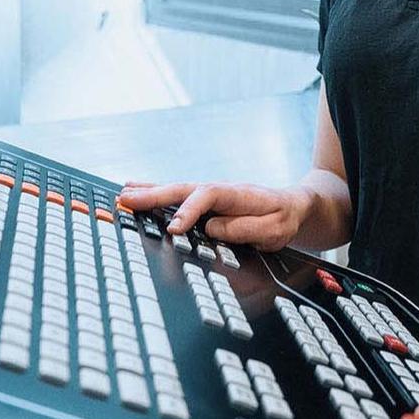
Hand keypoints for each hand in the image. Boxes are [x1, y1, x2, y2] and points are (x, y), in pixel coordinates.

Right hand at [114, 180, 312, 250]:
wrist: (295, 206)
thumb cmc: (285, 218)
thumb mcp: (275, 229)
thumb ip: (246, 229)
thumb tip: (212, 229)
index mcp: (238, 194)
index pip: (208, 197)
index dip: (189, 211)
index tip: (174, 229)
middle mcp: (220, 190)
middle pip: (183, 188)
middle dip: (155, 195)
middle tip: (127, 200)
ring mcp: (211, 194)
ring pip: (176, 190)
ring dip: (150, 191)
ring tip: (123, 193)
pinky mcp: (206, 201)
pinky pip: (178, 196)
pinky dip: (156, 192)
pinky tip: (137, 191)